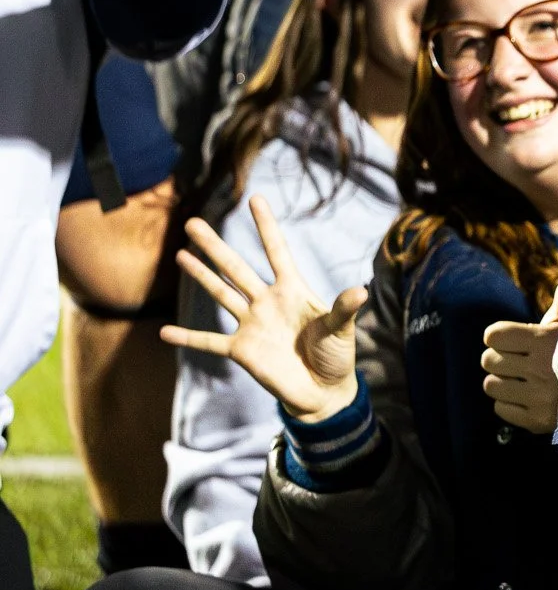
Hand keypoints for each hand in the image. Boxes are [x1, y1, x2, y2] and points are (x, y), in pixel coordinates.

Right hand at [160, 196, 367, 422]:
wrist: (323, 390)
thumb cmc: (336, 355)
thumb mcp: (340, 329)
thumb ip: (343, 309)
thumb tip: (361, 291)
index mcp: (293, 290)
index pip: (277, 251)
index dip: (266, 226)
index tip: (255, 199)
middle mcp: (267, 301)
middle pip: (236, 267)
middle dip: (215, 246)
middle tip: (192, 222)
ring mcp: (251, 324)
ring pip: (221, 293)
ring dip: (200, 275)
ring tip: (180, 253)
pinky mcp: (241, 350)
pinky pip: (209, 342)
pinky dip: (188, 338)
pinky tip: (164, 332)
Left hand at [481, 269, 557, 433]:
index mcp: (545, 341)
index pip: (493, 335)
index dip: (500, 335)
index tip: (513, 339)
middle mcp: (539, 369)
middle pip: (488, 360)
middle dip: (500, 358)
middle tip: (518, 360)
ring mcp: (537, 397)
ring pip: (491, 386)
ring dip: (503, 382)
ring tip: (523, 379)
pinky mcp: (536, 421)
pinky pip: (501, 409)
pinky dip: (510, 404)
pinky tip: (528, 398)